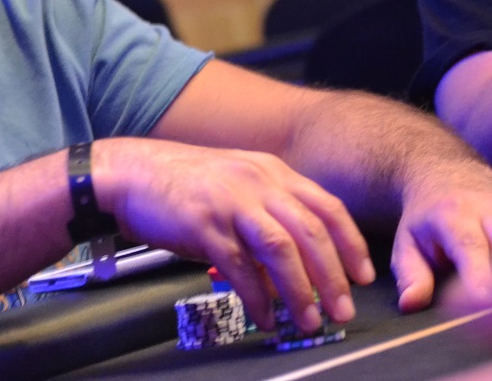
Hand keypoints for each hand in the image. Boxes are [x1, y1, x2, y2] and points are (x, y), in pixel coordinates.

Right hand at [92, 138, 375, 332]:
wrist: (129, 173)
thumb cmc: (181, 183)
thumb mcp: (234, 186)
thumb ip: (267, 215)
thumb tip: (293, 263)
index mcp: (270, 171)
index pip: (327, 207)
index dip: (351, 244)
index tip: (363, 275)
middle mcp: (256, 181)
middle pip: (312, 231)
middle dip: (334, 276)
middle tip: (342, 308)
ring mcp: (230, 201)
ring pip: (282, 249)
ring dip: (301, 290)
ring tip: (309, 320)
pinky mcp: (204, 224)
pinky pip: (240, 266)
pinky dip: (257, 296)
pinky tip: (264, 316)